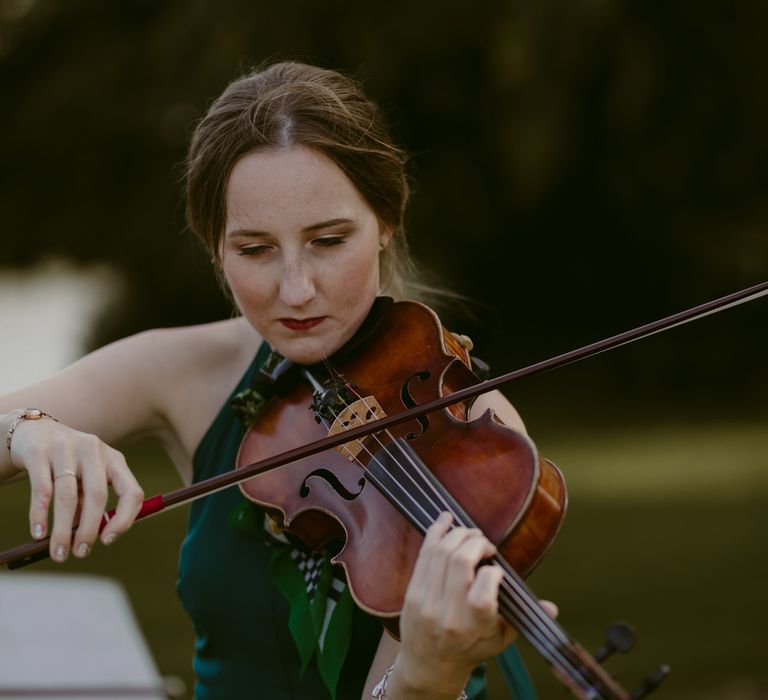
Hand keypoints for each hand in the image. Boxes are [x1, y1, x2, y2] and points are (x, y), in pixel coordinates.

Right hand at [8, 416, 143, 561]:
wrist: (35, 433)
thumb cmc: (68, 465)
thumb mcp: (86, 480)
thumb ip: (91, 504)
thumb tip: (91, 538)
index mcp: (114, 460)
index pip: (131, 491)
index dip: (124, 519)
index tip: (107, 541)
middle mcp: (94, 450)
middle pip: (97, 495)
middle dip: (89, 529)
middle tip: (80, 553)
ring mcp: (67, 447)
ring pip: (67, 495)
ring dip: (63, 529)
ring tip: (58, 552)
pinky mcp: (39, 451)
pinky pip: (42, 488)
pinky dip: (40, 514)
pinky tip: (39, 533)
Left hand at [396, 512, 516, 694]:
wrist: (430, 665)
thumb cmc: (470, 649)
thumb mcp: (500, 640)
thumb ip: (522, 619)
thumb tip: (551, 608)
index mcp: (475, 624)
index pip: (486, 584)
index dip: (494, 568)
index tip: (496, 568)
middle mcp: (449, 612)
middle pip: (461, 560)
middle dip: (476, 542)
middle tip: (485, 544)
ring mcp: (427, 601)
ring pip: (441, 552)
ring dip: (458, 534)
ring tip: (471, 534)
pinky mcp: (412, 592)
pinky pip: (423, 554)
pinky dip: (435, 532)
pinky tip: (446, 519)